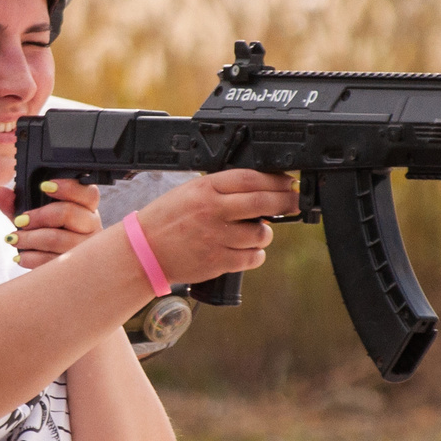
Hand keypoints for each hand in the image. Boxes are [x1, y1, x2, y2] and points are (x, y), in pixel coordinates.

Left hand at [0, 179, 102, 270]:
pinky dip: (31, 258)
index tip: (44, 186)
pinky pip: (52, 261)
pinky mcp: (76, 269)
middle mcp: (91, 226)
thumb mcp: (35, 217)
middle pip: (69, 213)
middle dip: (39, 215)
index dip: (67, 187)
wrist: (66, 269)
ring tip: (14, 239)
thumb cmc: (50, 234)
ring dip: (30, 239)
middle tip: (20, 221)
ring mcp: (85, 248)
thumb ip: (16, 203)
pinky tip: (20, 256)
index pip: (87, 193)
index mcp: (86, 207)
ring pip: (58, 239)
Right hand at [126, 169, 300, 287]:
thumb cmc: (168, 219)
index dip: (275, 180)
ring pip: (261, 233)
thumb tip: (261, 188)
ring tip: (258, 231)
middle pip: (262, 203)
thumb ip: (222, 188)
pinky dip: (256, 254)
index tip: (288, 182)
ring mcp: (216, 237)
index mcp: (205, 188)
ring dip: (266, 233)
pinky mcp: (218, 261)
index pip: (250, 179)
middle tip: (295, 202)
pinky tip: (248, 250)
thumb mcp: (190, 191)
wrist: (145, 250)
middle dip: (286, 202)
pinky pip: (252, 257)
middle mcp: (212, 210)